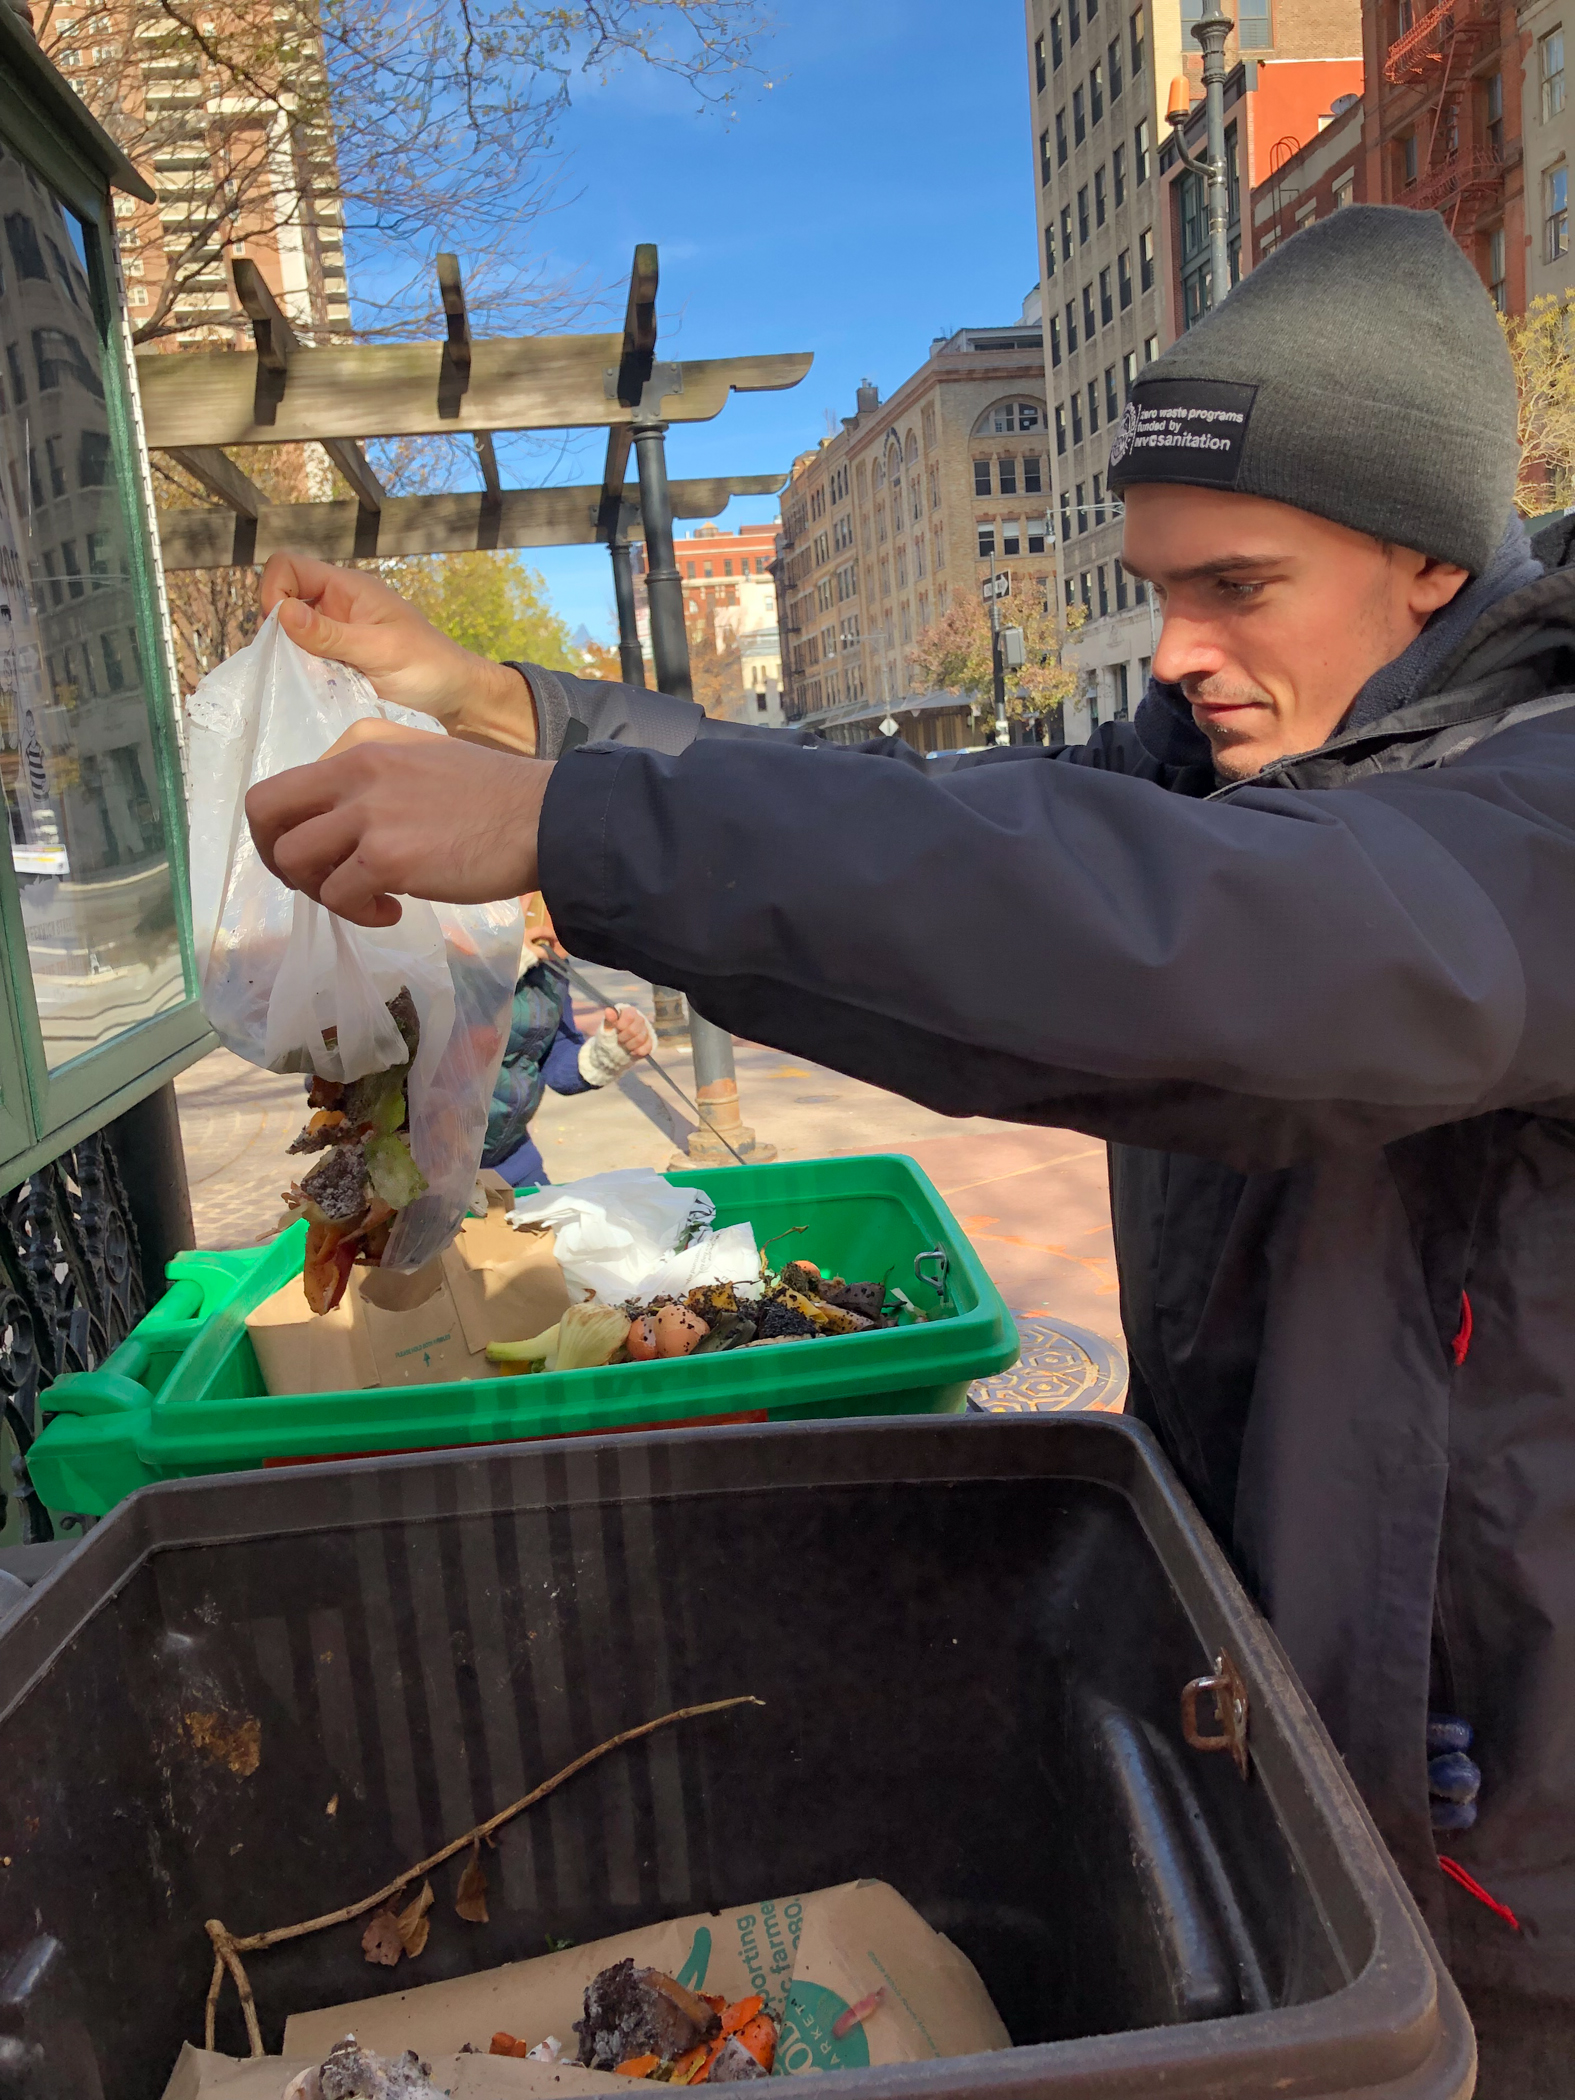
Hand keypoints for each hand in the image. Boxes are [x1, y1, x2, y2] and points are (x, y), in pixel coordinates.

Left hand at [246, 721, 553, 927]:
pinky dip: (359, 915)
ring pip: (293, 858)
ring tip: (363, 900)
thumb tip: (342, 826)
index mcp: (362, 742)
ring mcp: (368, 813)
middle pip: (265, 810)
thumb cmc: (498, 797)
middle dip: (275, 856)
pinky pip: (337, 897)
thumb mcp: (424, 763)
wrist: (548, 818)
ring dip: (318, 890)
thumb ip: (377, 782)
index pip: (291, 783)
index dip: (297, 828)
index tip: (329, 854)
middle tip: (312, 883)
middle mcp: (355, 768)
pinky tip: (393, 913)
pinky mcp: (386, 858)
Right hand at [260, 552, 536, 752]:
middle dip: (280, 632)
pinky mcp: (340, 663)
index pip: (289, 566)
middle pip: (284, 602)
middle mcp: (338, 607)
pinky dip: (306, 675)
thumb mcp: (379, 650)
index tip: (283, 631)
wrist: (460, 700)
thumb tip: (282, 611)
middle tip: (297, 665)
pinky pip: (307, 662)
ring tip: (313, 682)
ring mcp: (338, 635)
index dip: (275, 591)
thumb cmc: (429, 668)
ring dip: (293, 658)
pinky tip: (320, 693)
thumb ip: (330, 634)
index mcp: (348, 589)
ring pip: (292, 636)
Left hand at [605, 1006, 652, 1059]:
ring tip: (625, 1045)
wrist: (616, 1044)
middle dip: (623, 1038)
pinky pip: (647, 1047)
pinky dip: (638, 1051)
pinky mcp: (650, 1041)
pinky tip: (632, 1051)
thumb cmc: (612, 1031)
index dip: (622, 1025)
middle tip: (619, 1039)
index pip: (629, 1016)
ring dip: (630, 1045)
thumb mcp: (608, 1025)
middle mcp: (640, 1019)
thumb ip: (609, 1018)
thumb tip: (608, 1010)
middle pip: (633, 1030)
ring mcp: (646, 1030)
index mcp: (630, 1012)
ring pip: (640, 1039)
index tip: (617, 1029)